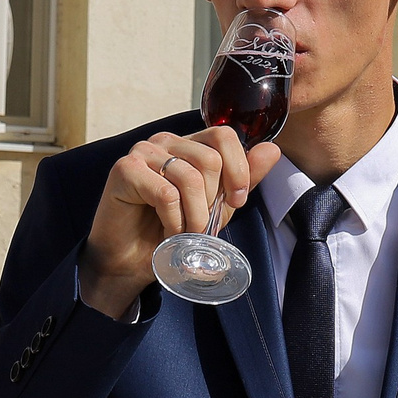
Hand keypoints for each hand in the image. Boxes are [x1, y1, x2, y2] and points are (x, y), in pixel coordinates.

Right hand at [79, 127, 280, 317]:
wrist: (130, 262)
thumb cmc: (168, 232)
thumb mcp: (215, 207)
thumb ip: (242, 179)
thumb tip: (272, 150)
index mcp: (187, 144)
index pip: (224, 135)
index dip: (238, 170)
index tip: (235, 201)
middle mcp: (164, 141)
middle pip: (210, 159)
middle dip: (213, 202)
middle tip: (201, 226)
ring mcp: (143, 152)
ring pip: (190, 177)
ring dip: (194, 217)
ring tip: (185, 234)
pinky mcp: (125, 170)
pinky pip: (166, 193)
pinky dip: (173, 221)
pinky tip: (167, 233)